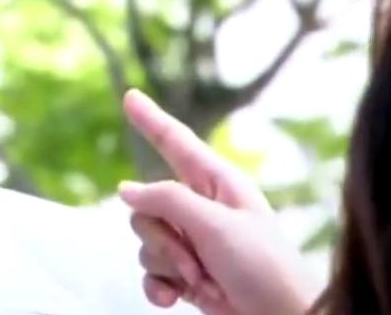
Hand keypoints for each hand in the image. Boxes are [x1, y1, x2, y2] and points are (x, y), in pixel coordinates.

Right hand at [117, 89, 319, 314]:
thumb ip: (168, 200)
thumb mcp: (216, 225)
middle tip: (197, 257)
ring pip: (146, 241)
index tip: (130, 97)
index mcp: (217, 183)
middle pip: (147, 204)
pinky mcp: (186, 275)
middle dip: (162, 236)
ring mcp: (192, 243)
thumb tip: (126, 191)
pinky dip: (159, 287)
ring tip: (203, 280)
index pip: (175, 143)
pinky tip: (175, 299)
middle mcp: (201, 209)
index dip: (151, 120)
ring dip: (167, 266)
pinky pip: (150, 272)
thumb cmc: (264, 268)